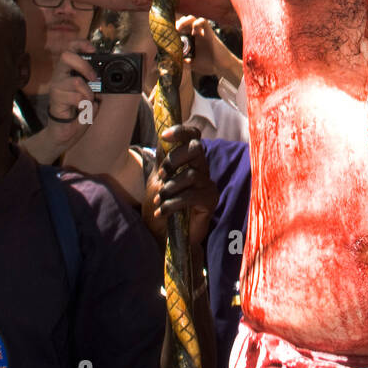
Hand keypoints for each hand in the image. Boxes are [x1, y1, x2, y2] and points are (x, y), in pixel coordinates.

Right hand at [44, 40, 99, 152]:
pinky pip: (76, 98)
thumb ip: (97, 83)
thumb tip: (113, 76)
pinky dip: (85, 105)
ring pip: (76, 81)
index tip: (93, 50)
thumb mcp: (93, 93)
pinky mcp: (55, 100)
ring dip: (88, 94)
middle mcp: (60, 76)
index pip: (70, 48)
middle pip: (66, 56)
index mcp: (70, 70)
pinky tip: (81, 110)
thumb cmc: (80, 111)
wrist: (67, 133)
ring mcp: (56, 87)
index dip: (80, 44)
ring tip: (88, 102)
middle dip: (84, 66)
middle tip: (93, 78)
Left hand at [142, 128, 217, 247]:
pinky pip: (192, 195)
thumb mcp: (157, 179)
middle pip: (196, 148)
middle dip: (174, 160)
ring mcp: (207, 184)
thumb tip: (162, 135)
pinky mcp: (210, 200)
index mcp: (189, 160)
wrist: (164, 235)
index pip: (193, 136)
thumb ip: (163, 158)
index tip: (165, 136)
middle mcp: (201, 168)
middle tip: (161, 175)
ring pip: (190, 174)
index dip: (182, 131)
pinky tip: (163, 212)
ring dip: (169, 188)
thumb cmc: (162, 205)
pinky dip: (173, 203)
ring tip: (159, 201)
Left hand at [176, 15, 240, 82]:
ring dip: (184, 21)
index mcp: (192, 40)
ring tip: (179, 28)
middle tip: (173, 31)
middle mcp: (196, 34)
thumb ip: (185, 62)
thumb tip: (174, 62)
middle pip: (185, 21)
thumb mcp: (193, 64)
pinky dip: (197, 22)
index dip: (174, 28)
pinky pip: (204, 22)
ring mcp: (203, 32)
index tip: (168, 34)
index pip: (181, 28)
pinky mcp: (209, 32)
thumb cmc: (210, 65)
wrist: (222, 67)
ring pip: (192, 19)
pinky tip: (193, 29)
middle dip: (177, 23)